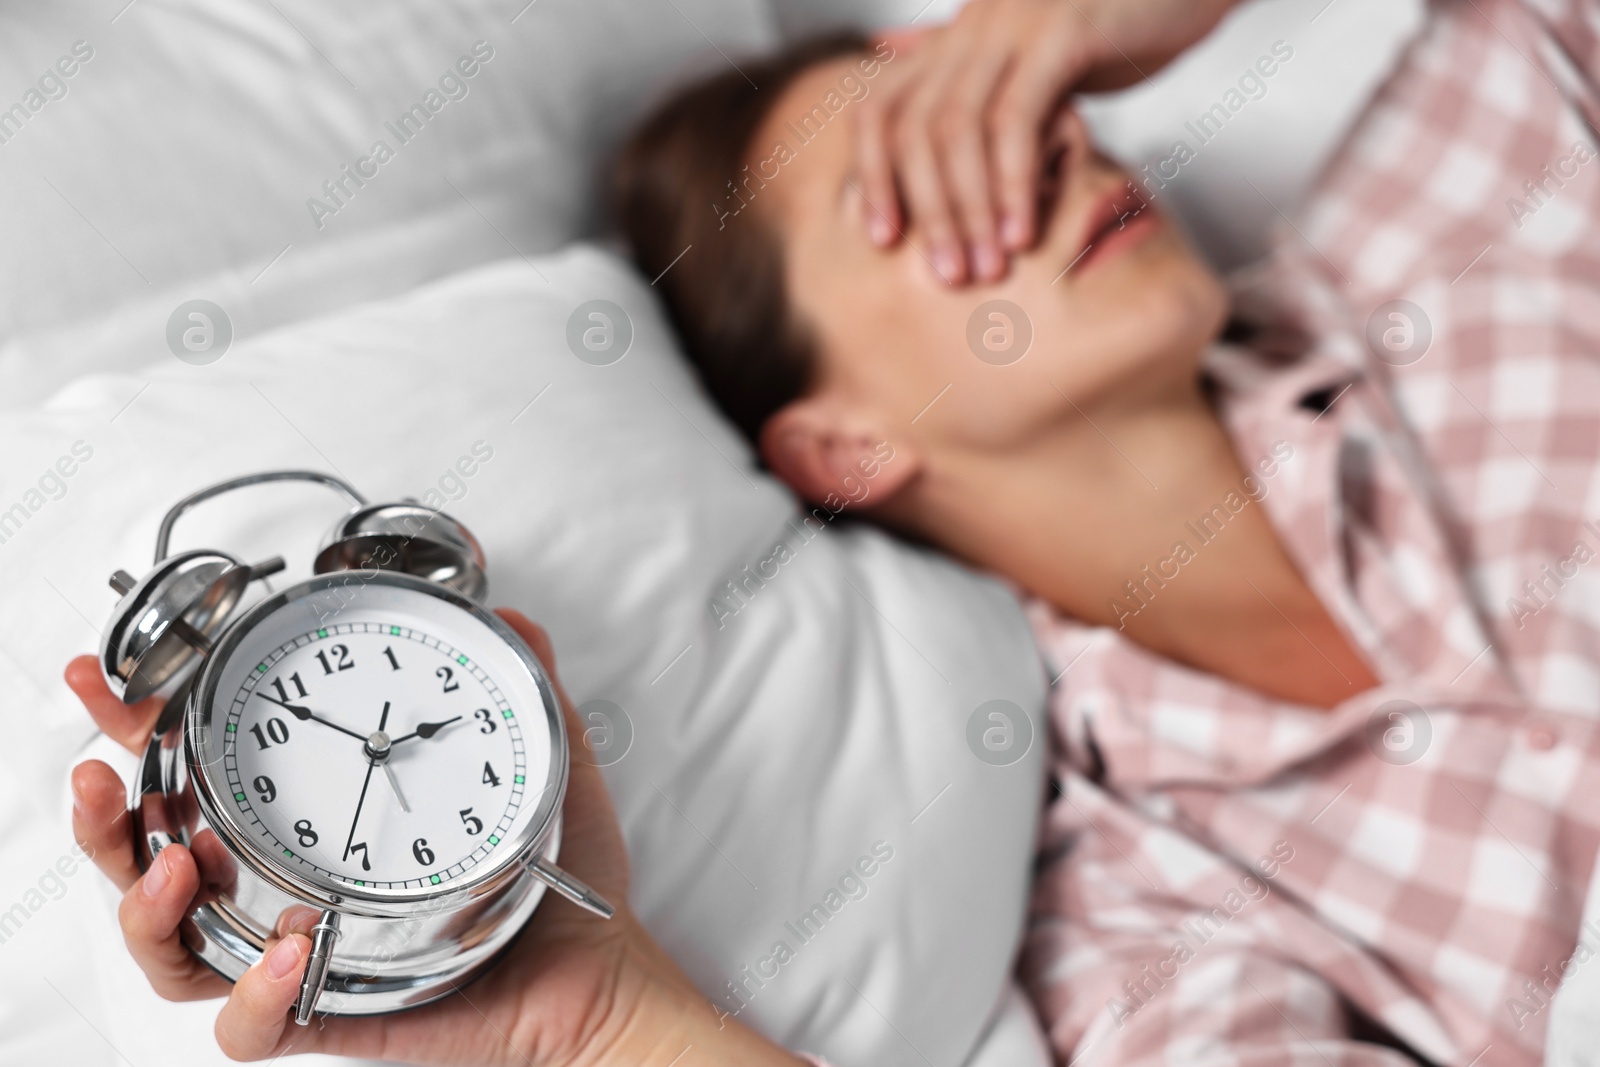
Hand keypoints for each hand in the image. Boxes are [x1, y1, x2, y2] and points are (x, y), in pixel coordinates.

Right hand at [66, 609, 804, 1066]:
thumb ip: (520, 681)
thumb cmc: (555, 875)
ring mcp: (292, 950)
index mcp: (305, 815)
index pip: (197, 766)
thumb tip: (511, 608)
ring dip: (144, 907)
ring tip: (174, 869)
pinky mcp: (322, 1013)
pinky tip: (286, 947)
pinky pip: (247, 1026)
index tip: (105, 681)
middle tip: (96, 777)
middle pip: (146, 858)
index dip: (135, 726)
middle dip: (100, 819)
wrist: (594, 973)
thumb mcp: (537, 759)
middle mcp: (282, 882)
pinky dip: (251, 993)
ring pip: (167, 950)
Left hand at [854, 0, 1239, 283]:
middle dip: (927, 211)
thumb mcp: (1045, 59)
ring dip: (968, 209)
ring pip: (958, 130)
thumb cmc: (1128, 23)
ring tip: (985, 268)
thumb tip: (914, 91)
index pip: (880, 107)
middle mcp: (974, 22)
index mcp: (960, 34)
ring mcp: (1012, 21)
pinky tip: (1023, 232)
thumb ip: (985, 84)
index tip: (883, 240)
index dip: (873, 173)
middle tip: (947, 275)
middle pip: (914, 128)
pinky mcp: (1061, 28)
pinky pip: (1016, 120)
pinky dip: (1013, 183)